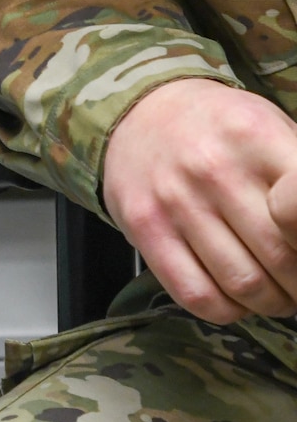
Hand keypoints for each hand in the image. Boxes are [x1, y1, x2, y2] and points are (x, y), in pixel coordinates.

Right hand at [103, 77, 296, 321]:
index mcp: (255, 136)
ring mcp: (174, 199)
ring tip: (276, 293)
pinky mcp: (143, 226)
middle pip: (281, 257)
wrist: (140, 111)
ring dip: (272, 302)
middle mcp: (213, 167)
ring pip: (243, 284)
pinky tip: (235, 296)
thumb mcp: (271, 126)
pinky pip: (197, 295)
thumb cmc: (222, 128)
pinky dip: (228, 310)